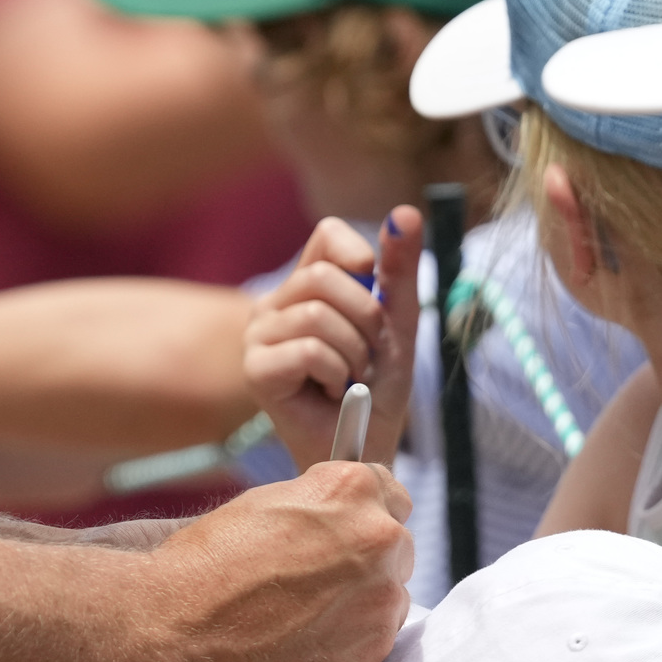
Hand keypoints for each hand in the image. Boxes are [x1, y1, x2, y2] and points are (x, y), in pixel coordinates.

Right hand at [137, 461, 413, 661]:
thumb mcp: (267, 503)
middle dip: (363, 557)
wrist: (178, 630)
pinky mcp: (369, 658)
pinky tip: (301, 640)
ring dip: (358, 602)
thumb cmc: (208, 565)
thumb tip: (338, 516)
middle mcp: (379, 542)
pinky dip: (346, 644)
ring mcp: (379, 604)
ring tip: (300, 613)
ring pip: (387, 598)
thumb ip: (321, 505)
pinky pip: (372, 645)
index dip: (362, 511)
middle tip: (315, 575)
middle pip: (394, 546)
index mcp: (352, 492)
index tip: (348, 526)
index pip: (389, 490)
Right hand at [243, 208, 420, 469]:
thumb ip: (399, 269)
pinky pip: (308, 350)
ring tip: (349, 379)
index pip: (329, 233)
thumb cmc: (377, 388)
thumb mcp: (397, 322)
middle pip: (323, 278)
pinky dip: (336, 374)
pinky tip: (329, 393)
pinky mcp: (255, 369)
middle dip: (365, 321)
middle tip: (366, 357)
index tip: (375, 300)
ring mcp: (258, 336)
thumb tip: (406, 212)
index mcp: (305, 284)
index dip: (362, 260)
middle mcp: (273, 304)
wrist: (366, 449)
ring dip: (353, 354)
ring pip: (317, 315)